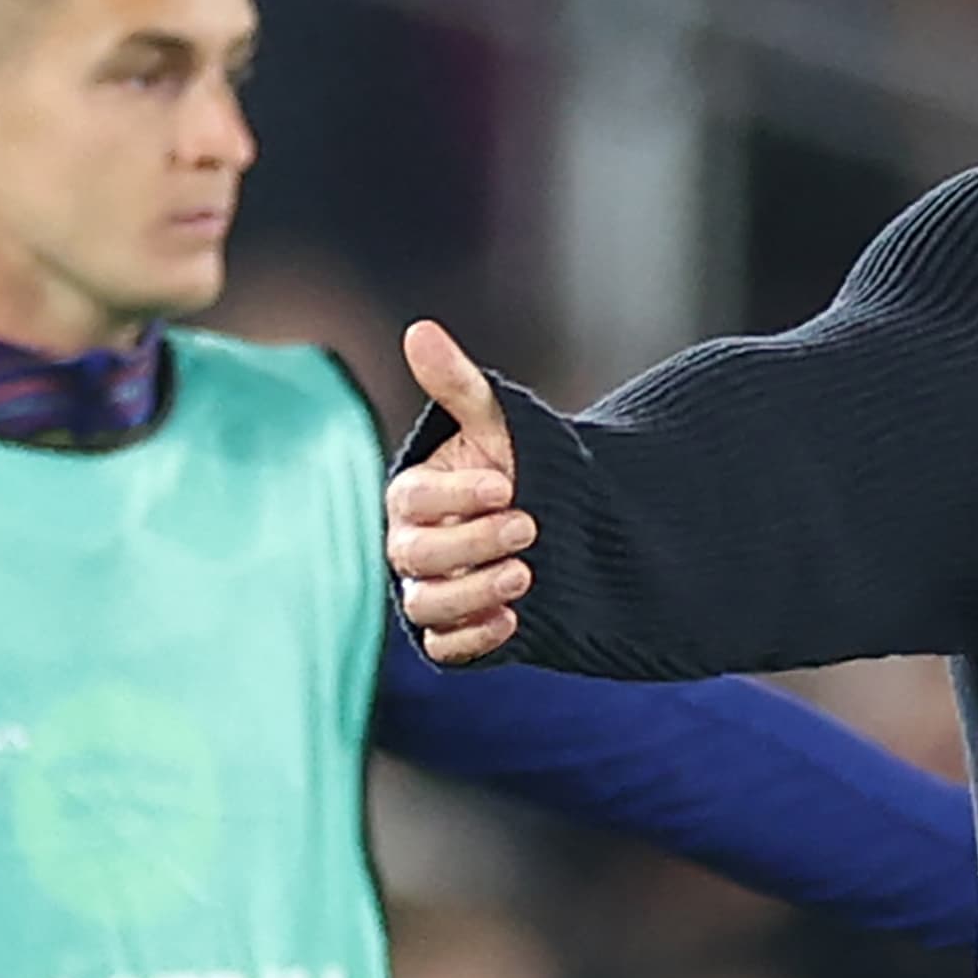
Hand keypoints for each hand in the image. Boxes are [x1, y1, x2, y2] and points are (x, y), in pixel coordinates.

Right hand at [387, 320, 528, 664]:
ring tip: (527, 575)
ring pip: (428, 605)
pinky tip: (514, 622)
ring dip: (475, 593)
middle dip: (474, 544)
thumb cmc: (520, 464)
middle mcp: (411, 547)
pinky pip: (445, 648)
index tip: (506, 484)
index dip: (456, 496)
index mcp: (412, 495)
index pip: (413, 501)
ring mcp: (432, 591)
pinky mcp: (457, 631)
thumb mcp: (499, 423)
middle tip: (530, 526)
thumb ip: (459, 384)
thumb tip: (419, 330)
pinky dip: (473, 639)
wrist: (566, 523)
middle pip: (418, 557)